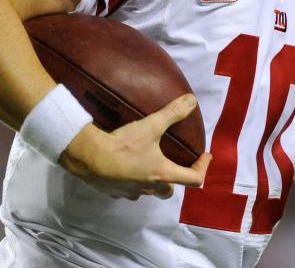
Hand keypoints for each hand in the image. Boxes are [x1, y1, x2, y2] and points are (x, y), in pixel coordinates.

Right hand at [60, 93, 211, 199]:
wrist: (90, 158)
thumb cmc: (124, 145)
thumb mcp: (150, 126)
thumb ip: (172, 113)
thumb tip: (192, 101)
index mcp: (163, 174)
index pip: (194, 179)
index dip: (202, 168)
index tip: (204, 156)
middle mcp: (149, 187)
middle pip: (169, 191)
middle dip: (175, 179)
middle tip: (174, 164)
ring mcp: (131, 192)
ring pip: (148, 192)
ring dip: (152, 182)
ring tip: (148, 166)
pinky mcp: (114, 192)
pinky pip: (127, 191)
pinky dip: (131, 182)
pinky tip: (126, 170)